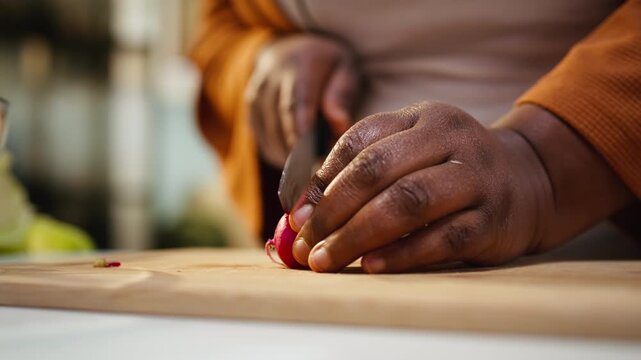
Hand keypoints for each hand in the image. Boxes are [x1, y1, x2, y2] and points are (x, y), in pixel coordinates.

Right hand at [245, 34, 361, 167]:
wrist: (292, 51)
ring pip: (267, 133)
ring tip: (308, 166)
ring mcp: (257, 94)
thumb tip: (339, 124)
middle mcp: (272, 78)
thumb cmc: (328, 67)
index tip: (308, 152)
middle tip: (317, 168)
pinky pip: (260, 138)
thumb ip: (342, 95)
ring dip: (287, 153)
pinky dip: (276, 152)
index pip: (297, 100)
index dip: (300, 128)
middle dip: (296, 149)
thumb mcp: (345, 70)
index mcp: (301, 64)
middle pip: (279, 120)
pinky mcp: (250, 108)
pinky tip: (292, 159)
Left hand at [289, 101, 556, 272]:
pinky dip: (402, 254)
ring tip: (327, 260)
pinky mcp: (493, 219)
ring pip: (409, 201)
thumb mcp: (412, 155)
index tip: (296, 217)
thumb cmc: (451, 170)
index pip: (360, 140)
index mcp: (423, 117)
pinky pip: (443, 238)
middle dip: (333, 210)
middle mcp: (451, 139)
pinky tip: (371, 266)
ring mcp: (476, 177)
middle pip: (378, 169)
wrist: (529, 182)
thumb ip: (363, 173)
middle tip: (305, 244)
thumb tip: (302, 213)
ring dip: (359, 234)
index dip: (321, 180)